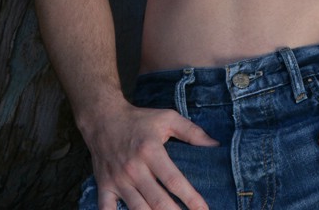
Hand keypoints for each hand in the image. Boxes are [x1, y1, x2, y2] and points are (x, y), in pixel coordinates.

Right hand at [85, 100, 217, 209]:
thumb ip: (192, 131)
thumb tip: (215, 145)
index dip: (190, 198)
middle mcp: (134, 168)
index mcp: (151, 150)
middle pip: (157, 201)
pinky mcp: (104, 186)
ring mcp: (118, 180)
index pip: (174, 180)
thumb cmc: (139, 119)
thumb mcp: (167, 118)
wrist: (103, 118)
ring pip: (138, 209)